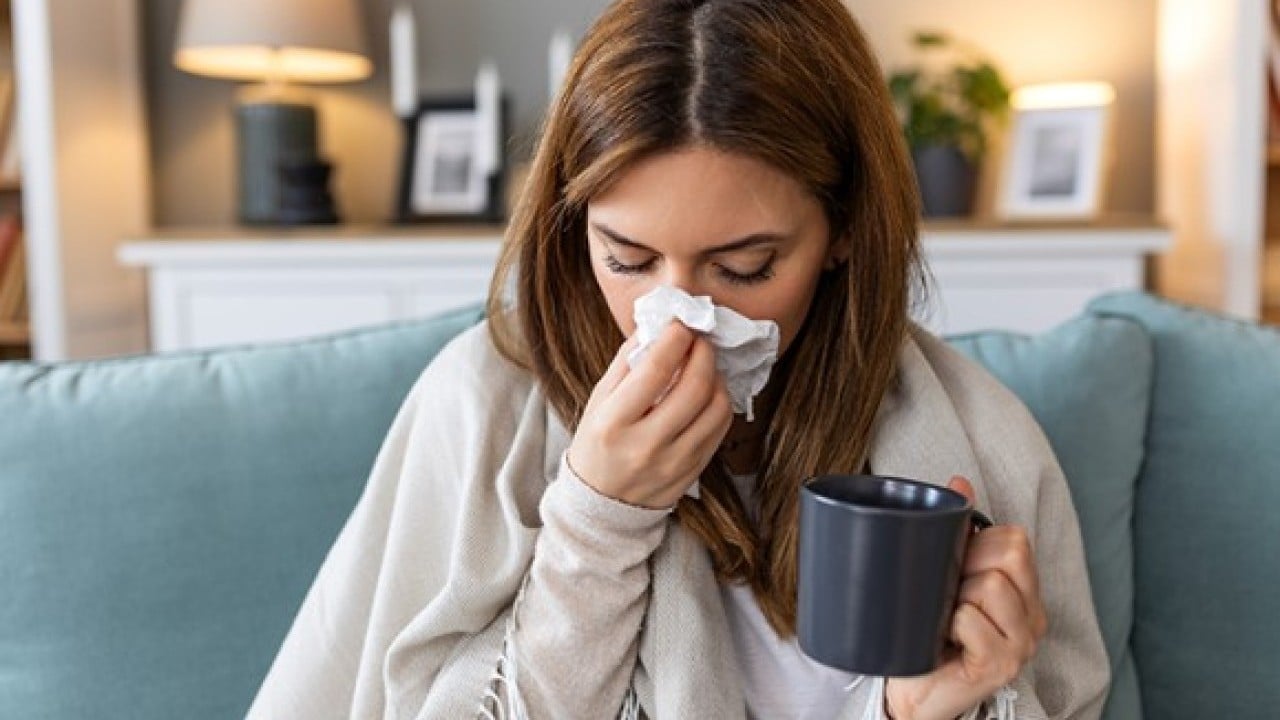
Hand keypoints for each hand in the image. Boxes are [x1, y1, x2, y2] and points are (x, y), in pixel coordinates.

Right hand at [566, 322, 733, 508]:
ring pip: (716, 407)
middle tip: (699, 339)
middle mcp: (646, 445)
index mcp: (613, 423)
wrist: (601, 505)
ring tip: (704, 366)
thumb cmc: (597, 444)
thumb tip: (658, 326)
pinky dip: (720, 401)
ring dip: (717, 376)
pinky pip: (721, 428)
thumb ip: (627, 362)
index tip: (681, 324)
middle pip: (694, 387)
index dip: (675, 339)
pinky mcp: (694, 472)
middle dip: (703, 352)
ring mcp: (674, 462)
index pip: (655, 371)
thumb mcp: (598, 401)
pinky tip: (708, 391)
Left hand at [884, 477, 1048, 719]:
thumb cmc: (928, 632)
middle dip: (965, 567)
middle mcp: (1033, 617)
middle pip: (1008, 555)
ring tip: (943, 621)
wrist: (910, 689)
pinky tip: (944, 641)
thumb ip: (957, 532)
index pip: (1015, 538)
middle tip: (946, 596)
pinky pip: (971, 619)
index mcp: (1025, 592)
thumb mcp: (945, 576)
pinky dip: (950, 624)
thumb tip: (960, 481)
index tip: (954, 568)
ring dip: (955, 597)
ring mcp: (1022, 644)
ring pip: (990, 585)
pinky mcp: (1001, 666)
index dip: (974, 544)